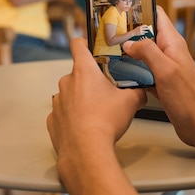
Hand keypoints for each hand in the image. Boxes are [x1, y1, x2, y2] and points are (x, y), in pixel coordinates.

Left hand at [47, 38, 145, 181]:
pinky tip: (85, 126)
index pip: (78, 45)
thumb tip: (141, 91)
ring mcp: (57, 101)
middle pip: (78, 73)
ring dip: (81, 99)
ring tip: (96, 113)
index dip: (85, 43)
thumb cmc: (104, 122)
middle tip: (105, 91)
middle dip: (90, 80)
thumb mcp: (130, 103)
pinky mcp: (53, 120)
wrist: (87, 151)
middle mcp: (66, 82)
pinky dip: (72, 117)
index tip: (91, 46)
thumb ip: (137, 92)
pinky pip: (63, 113)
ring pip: (70, 94)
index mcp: (84, 71)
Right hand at [122, 7, 194, 150]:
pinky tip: (120, 74)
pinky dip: (132, 70)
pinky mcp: (161, 82)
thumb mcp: (166, 70)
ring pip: (142, 52)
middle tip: (109, 31)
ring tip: (110, 51)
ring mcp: (165, 67)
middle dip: (128, 31)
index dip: (140, 8)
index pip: (156, 15)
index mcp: (173, 43)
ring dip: (128, 52)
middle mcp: (169, 52)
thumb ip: (147, 51)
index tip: (122, 7)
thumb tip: (129, 43)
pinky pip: (143, 70)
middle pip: (145, 33)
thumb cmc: (190, 100)